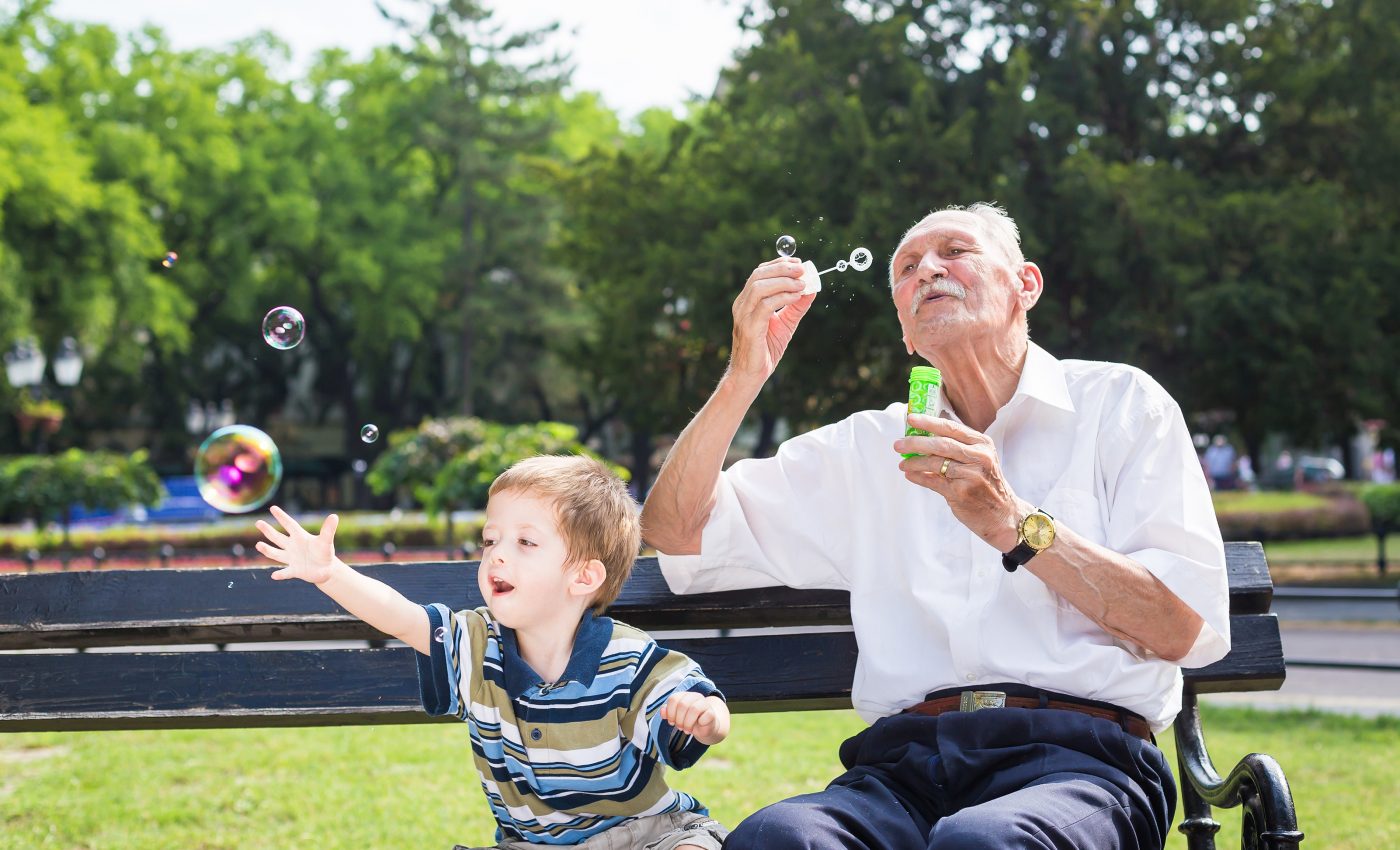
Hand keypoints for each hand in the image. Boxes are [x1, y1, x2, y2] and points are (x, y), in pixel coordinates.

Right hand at [256, 505, 339, 584]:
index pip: (290, 524)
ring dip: (268, 550)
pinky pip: (286, 572)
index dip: (282, 516)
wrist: (326, 569)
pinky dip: (280, 574)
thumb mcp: (326, 541)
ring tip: (258, 545)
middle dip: (268, 530)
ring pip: (276, 554)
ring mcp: (291, 559)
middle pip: (278, 537)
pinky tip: (274, 576)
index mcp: (300, 537)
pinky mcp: (294, 571)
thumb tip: (334, 516)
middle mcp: (293, 546)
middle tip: (258, 522)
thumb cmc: (325, 552)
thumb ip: (328, 530)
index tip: (273, 507)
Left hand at [660, 692, 729, 744]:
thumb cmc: (689, 721)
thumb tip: (662, 711)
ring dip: (688, 723)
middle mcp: (694, 696)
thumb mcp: (676, 717)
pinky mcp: (711, 712)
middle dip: (679, 719)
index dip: (670, 712)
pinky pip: (705, 716)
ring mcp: (704, 703)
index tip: (671, 722)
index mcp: (684, 695)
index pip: (673, 699)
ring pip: (693, 709)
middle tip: (680, 728)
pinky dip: (699, 723)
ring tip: (687, 730)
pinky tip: (699, 725)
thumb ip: (668, 713)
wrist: (704, 727)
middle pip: (682, 704)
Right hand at [728, 258, 816, 382]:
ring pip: (760, 286)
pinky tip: (796, 297)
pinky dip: (782, 298)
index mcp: (747, 301)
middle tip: (802, 270)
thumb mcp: (785, 324)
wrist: (751, 375)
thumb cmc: (765, 350)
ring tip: (801, 284)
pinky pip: (766, 306)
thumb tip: (811, 289)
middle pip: (759, 275)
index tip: (798, 262)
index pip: (760, 272)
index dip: (779, 264)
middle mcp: (742, 305)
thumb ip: (796, 307)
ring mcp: (743, 315)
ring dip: (783, 281)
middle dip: (782, 269)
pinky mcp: (749, 328)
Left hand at [893, 414, 1027, 551]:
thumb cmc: (986, 483)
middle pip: (941, 444)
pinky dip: (919, 477)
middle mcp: (979, 457)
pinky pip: (933, 481)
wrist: (1002, 514)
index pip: (951, 428)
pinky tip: (910, 475)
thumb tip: (926, 433)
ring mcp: (971, 475)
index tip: (910, 419)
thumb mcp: (981, 459)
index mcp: (982, 444)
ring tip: (903, 464)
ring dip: (914, 462)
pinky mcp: (961, 493)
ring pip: (935, 463)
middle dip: (916, 443)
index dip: (929, 422)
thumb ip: (959, 445)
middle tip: (898, 444)